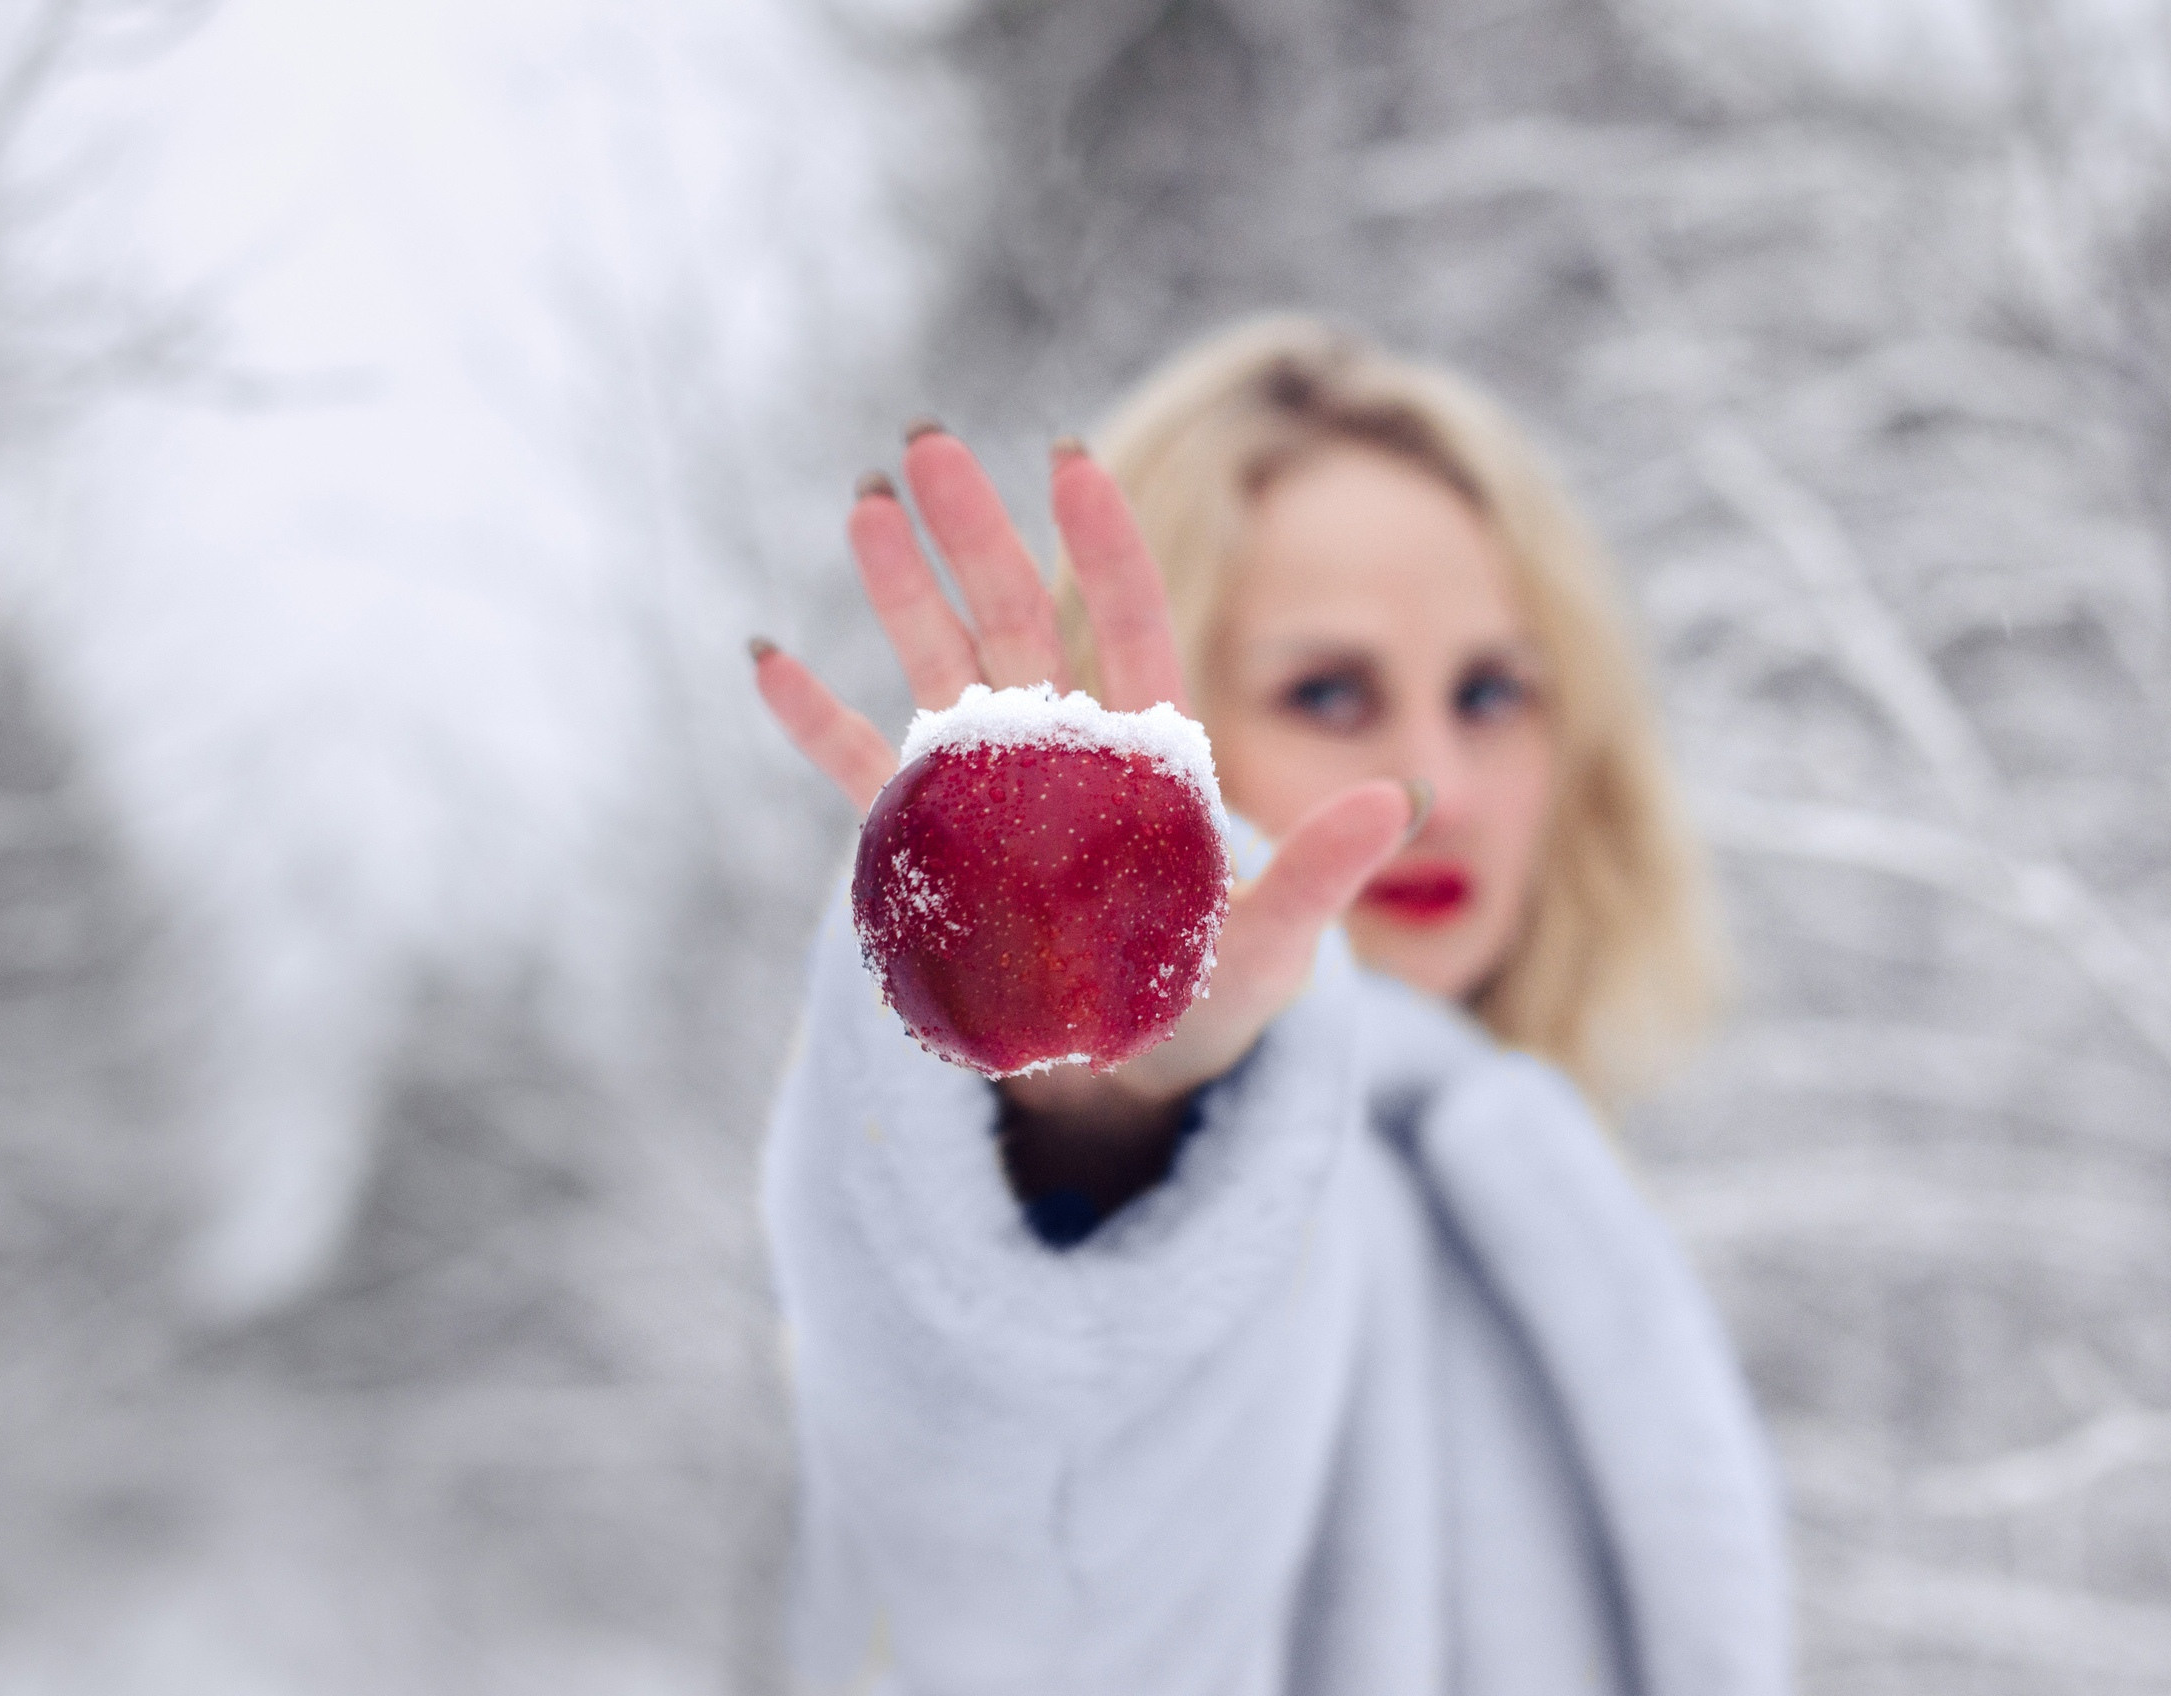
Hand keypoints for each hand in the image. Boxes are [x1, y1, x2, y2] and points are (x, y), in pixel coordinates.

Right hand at [752, 425, 1414, 1136]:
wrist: (1129, 1075)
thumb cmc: (1211, 1001)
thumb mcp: (1272, 944)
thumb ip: (1321, 872)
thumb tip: (1401, 798)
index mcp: (1146, 757)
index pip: (1125, 625)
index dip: (1098, 546)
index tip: (1068, 459)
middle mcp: (1061, 752)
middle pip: (1014, 619)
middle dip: (974, 531)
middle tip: (929, 440)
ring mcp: (987, 791)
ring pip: (938, 669)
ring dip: (900, 591)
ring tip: (865, 505)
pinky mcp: (926, 849)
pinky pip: (861, 775)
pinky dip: (814, 722)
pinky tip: (770, 656)